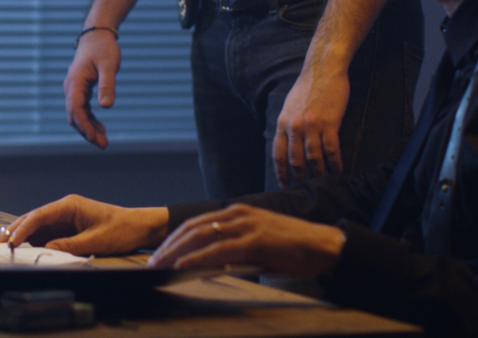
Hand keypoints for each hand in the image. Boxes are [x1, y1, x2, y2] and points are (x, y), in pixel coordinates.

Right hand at [5, 194, 169, 255]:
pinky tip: (24, 249)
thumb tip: (45, 251)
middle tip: (0, 244)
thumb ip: (68, 246)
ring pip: (38, 226)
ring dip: (23, 235)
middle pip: (34, 218)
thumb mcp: (95, 240)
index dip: (23, 228)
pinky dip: (35, 241)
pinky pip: (47, 233)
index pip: (40, 215)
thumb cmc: (120, 230)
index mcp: (70, 205)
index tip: (11, 241)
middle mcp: (64, 208)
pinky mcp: (69, 228)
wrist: (139, 227)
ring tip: (6, 247)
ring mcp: (66, 218)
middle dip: (16, 229)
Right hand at [63, 30, 120, 148]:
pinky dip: (90, 121)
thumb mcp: (109, 65)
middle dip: (86, 132)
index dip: (84, 125)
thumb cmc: (103, 49)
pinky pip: (83, 110)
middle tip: (102, 145)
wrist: (97, 36)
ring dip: (88, 129)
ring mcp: (75, 90)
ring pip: (78, 115)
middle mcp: (71, 88)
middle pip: (74, 115)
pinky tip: (101, 129)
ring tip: (103, 142)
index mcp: (75, 82)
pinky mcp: (81, 91)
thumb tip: (106, 106)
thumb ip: (107, 85)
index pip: (75, 108)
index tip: (93, 138)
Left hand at [148, 203, 345, 276]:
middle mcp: (239, 214)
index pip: (198, 222)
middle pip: (193, 227)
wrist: (324, 245)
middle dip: (169, 245)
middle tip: (153, 260)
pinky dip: (197, 258)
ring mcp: (246, 225)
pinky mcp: (255, 241)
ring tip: (160, 264)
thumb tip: (210, 264)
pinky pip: (219, 250)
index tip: (160, 251)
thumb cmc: (293, 248)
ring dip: (177, 252)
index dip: (176, 237)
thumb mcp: (258, 244)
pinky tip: (183, 266)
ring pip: (201, 236)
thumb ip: (235, 249)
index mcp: (238, 212)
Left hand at [273, 65, 348, 187]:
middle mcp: (295, 127)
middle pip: (296, 160)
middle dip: (301, 176)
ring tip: (324, 181)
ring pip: (314, 158)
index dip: (281, 172)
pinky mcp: (329, 123)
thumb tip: (287, 143)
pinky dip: (334, 163)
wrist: (323, 69)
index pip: (278, 154)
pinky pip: (331, 150)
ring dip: (319, 173)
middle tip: (307, 187)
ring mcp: (312, 126)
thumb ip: (288, 125)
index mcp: (283, 123)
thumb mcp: (289, 106)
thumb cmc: (307, 88)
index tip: (285, 184)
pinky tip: (337, 171)